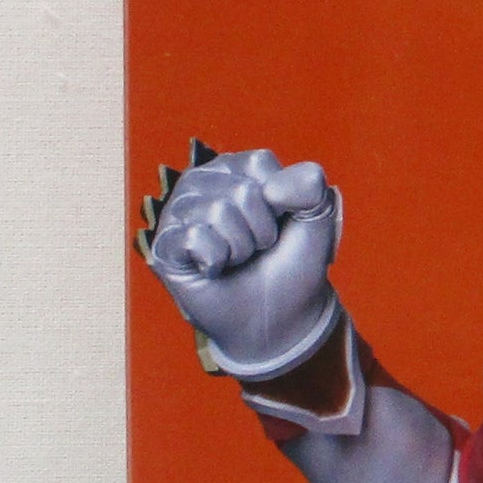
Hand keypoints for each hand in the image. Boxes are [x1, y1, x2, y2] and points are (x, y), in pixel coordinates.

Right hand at [143, 147, 342, 377]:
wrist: (279, 318)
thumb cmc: (293, 263)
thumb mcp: (317, 220)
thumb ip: (312, 189)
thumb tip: (275, 187)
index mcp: (236, 168)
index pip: (259, 164)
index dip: (280, 200)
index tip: (280, 222)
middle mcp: (201, 183)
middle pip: (242, 191)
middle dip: (262, 230)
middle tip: (258, 248)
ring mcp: (178, 213)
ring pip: (217, 212)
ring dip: (241, 247)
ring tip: (238, 258)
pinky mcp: (164, 246)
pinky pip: (194, 238)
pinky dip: (217, 260)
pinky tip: (216, 268)